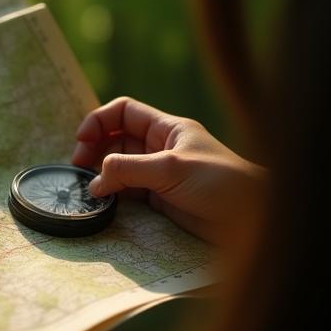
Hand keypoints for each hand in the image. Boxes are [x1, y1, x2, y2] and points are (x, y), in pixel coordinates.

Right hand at [72, 97, 265, 246]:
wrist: (252, 219)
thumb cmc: (221, 183)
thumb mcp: (170, 168)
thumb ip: (128, 169)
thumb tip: (95, 180)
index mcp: (167, 128)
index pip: (124, 112)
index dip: (99, 121)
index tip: (81, 141)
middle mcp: (160, 147)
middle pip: (116, 138)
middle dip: (94, 149)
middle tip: (78, 168)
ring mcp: (159, 173)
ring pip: (119, 166)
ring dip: (101, 173)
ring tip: (87, 187)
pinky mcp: (160, 197)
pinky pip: (128, 190)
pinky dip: (112, 193)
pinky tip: (103, 200)